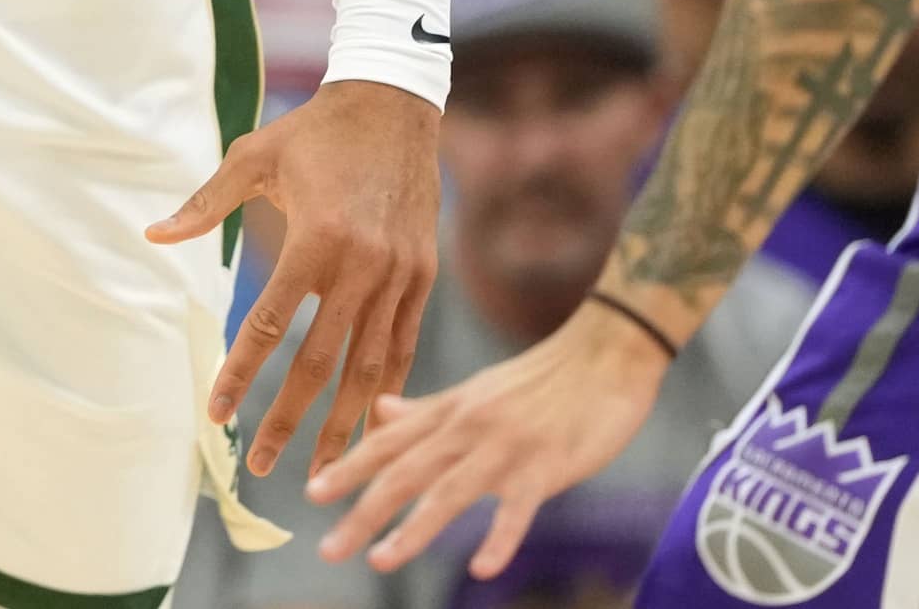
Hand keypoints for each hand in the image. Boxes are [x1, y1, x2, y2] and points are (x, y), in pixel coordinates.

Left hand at [150, 79, 441, 476]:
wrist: (393, 105)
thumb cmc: (315, 132)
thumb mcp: (253, 158)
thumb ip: (205, 205)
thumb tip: (153, 233)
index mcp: (317, 238)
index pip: (270, 324)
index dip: (242, 373)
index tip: (218, 413)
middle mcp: (362, 265)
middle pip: (320, 362)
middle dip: (289, 420)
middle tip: (259, 463)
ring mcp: (399, 276)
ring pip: (368, 367)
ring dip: (342, 422)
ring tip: (322, 469)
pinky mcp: (423, 277)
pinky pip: (403, 345)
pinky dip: (388, 389)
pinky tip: (372, 423)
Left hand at [304, 295, 671, 577]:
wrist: (606, 350)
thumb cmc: (542, 378)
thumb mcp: (476, 391)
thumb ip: (428, 409)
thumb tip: (379, 411)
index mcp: (450, 410)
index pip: (389, 441)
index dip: (349, 466)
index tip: (311, 492)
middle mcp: (468, 426)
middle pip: (405, 472)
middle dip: (363, 509)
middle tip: (327, 547)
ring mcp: (506, 446)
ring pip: (449, 491)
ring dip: (412, 529)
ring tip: (380, 561)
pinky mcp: (547, 465)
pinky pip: (519, 508)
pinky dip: (499, 538)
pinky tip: (481, 568)